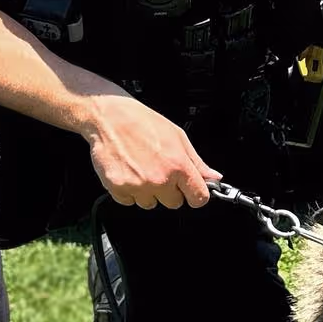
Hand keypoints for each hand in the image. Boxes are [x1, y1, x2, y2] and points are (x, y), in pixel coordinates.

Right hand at [82, 94, 220, 208]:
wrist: (108, 118)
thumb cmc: (142, 122)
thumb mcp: (178, 136)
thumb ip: (197, 162)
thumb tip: (214, 177)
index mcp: (178, 166)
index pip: (199, 198)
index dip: (196, 194)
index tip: (190, 189)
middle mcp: (159, 179)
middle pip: (174, 203)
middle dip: (169, 190)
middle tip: (159, 169)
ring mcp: (138, 186)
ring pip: (150, 203)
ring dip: (147, 192)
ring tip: (141, 168)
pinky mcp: (118, 189)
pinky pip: (129, 202)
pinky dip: (128, 191)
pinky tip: (128, 171)